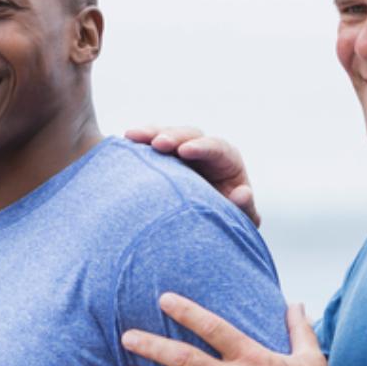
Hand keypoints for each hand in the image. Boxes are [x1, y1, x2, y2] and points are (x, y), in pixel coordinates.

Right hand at [124, 125, 259, 226]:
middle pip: (188, 135)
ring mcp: (177, 154)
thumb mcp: (239, 218)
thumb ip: (244, 208)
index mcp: (226, 161)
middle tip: (157, 144)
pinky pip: (147, 147)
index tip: (185, 151)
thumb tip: (241, 192)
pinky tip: (123, 143)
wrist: (201, 230)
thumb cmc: (225, 221)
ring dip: (149, 135)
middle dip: (172, 136)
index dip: (201, 147)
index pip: (216, 148)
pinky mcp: (158, 160)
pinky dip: (136, 145)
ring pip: (164, 136)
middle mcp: (202, 151)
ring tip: (131, 136)